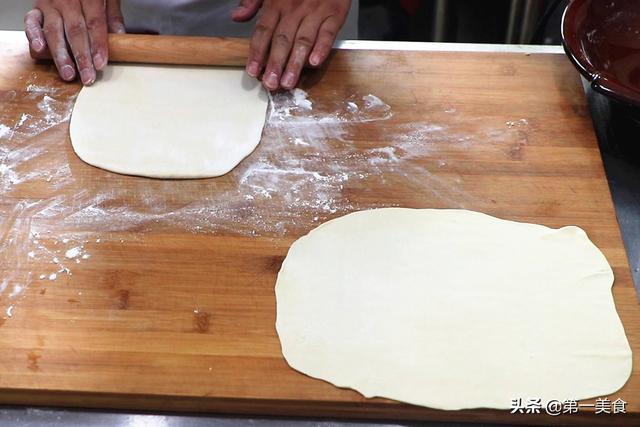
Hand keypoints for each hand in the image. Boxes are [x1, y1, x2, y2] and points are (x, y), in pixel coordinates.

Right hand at [24, 0, 125, 84]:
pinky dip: (33, 36)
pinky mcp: (37, 8)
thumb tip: (121, 39)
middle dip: (82, 57)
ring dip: (61, 55)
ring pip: (54, 32)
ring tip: (68, 74)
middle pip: (75, 32)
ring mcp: (50, 4)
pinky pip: (31, 22)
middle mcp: (66, 0)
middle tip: (87, 76)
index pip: (94, 23)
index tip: (100, 64)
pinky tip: (39, 50)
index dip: (98, 45)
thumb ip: (113, 16)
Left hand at [232, 0, 351, 90]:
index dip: (258, 52)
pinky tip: (315, 62)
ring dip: (295, 63)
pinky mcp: (334, 13)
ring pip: (303, 40)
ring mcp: (315, 12)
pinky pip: (328, 32)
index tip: (253, 71)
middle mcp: (294, 9)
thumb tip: (237, 16)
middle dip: (275, 64)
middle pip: (282, 40)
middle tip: (271, 83)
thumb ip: (253, 1)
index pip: (263, 31)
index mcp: (277, 3)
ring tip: (289, 82)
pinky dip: (322, 48)